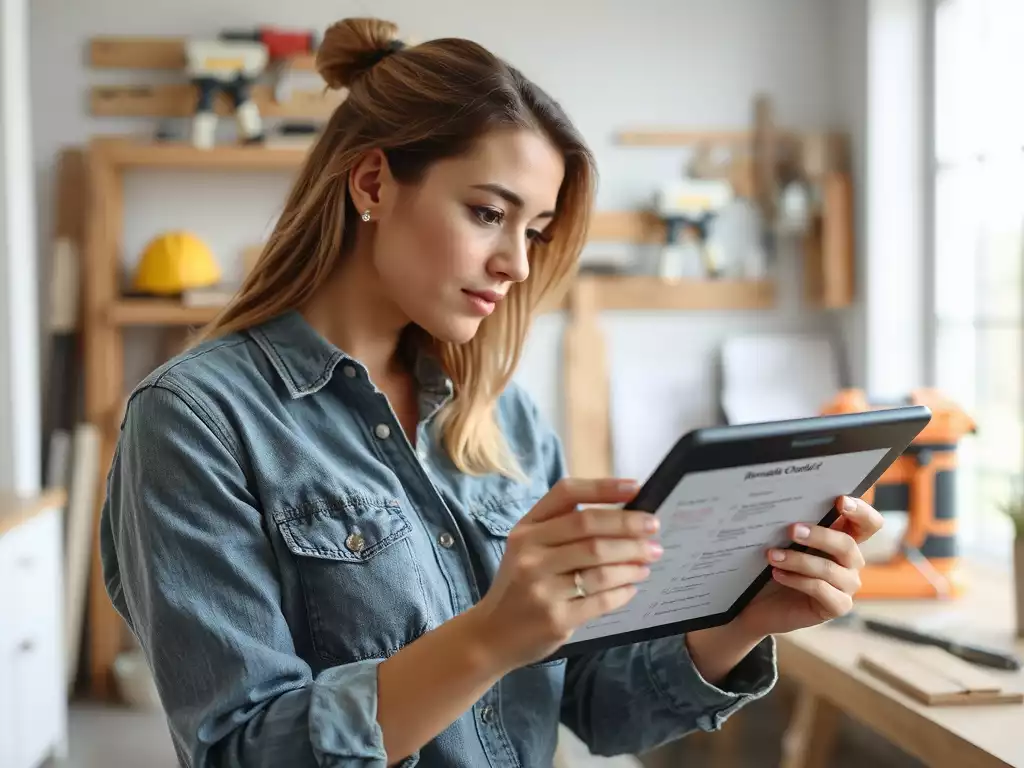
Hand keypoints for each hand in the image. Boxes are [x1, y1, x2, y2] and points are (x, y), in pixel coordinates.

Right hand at [466, 478, 660, 669]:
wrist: (492, 634)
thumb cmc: (520, 584)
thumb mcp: (528, 548)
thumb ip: (562, 529)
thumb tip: (623, 515)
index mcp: (526, 529)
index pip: (567, 494)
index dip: (603, 487)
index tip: (636, 487)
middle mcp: (530, 553)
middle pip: (590, 529)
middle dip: (629, 527)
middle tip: (654, 530)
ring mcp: (541, 586)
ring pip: (600, 565)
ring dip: (632, 561)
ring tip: (649, 559)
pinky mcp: (556, 617)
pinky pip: (601, 598)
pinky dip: (624, 590)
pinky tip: (633, 586)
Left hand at [736, 495, 882, 636]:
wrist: (762, 604)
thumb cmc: (777, 566)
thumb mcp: (787, 543)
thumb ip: (797, 526)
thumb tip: (787, 504)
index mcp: (843, 538)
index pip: (868, 523)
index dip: (861, 511)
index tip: (841, 501)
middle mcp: (851, 562)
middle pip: (847, 544)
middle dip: (819, 535)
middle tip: (791, 530)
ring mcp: (847, 585)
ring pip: (830, 569)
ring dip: (798, 560)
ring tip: (772, 555)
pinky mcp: (837, 606)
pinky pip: (821, 589)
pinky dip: (797, 580)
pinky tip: (777, 574)